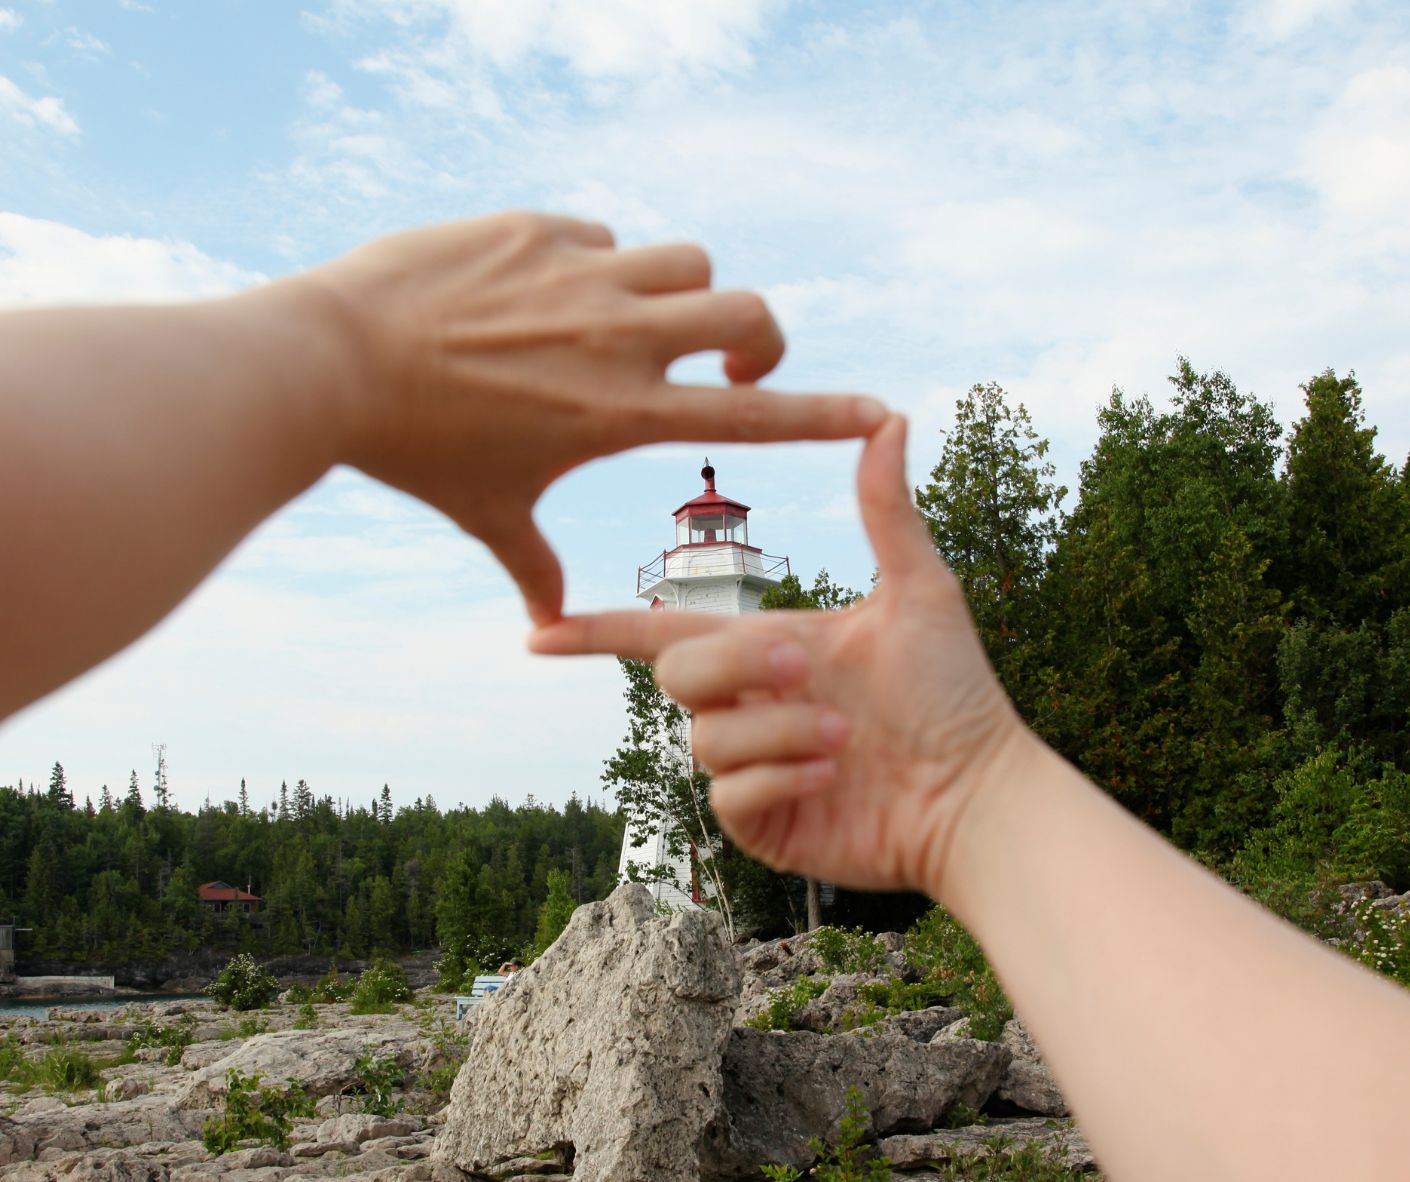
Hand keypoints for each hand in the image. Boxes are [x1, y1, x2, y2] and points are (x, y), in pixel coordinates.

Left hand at [302, 212, 885, 623]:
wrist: (330, 360)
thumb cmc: (413, 451)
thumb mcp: (486, 513)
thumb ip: (532, 566)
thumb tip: (545, 625)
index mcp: (620, 411)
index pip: (752, 412)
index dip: (825, 414)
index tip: (880, 411)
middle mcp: (619, 337)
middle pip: (749, 311)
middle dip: (759, 336)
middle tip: (725, 357)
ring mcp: (583, 276)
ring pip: (689, 262)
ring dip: (682, 293)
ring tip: (633, 323)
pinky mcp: (541, 229)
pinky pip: (607, 238)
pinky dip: (601, 267)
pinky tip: (545, 295)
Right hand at [529, 416, 1035, 896]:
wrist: (977, 791)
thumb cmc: (954, 691)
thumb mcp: (919, 591)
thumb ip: (886, 511)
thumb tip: (890, 417)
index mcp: (767, 647)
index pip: (662, 634)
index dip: (598, 631)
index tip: (537, 629)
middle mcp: (748, 704)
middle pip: (676, 675)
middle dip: (735, 667)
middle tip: (805, 668)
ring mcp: (751, 767)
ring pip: (706, 737)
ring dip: (776, 730)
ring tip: (843, 737)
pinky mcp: (761, 822)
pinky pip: (729, 794)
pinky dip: (780, 776)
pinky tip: (832, 774)